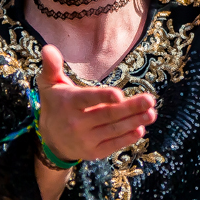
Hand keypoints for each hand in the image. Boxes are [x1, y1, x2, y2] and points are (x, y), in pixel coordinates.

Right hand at [35, 44, 156, 160]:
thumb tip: (48, 47)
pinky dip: (127, 138)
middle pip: (107, 115)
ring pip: (114, 130)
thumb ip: (51, 66)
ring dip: (135, 122)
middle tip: (150, 100)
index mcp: (69, 103)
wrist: (51, 139)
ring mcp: (85, 140)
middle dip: (130, 108)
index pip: (88, 99)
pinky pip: (113, 145)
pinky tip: (140, 129)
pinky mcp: (93, 152)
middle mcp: (76, 123)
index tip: (119, 95)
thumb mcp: (49, 84)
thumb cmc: (56, 103)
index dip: (103, 97)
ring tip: (151, 114)